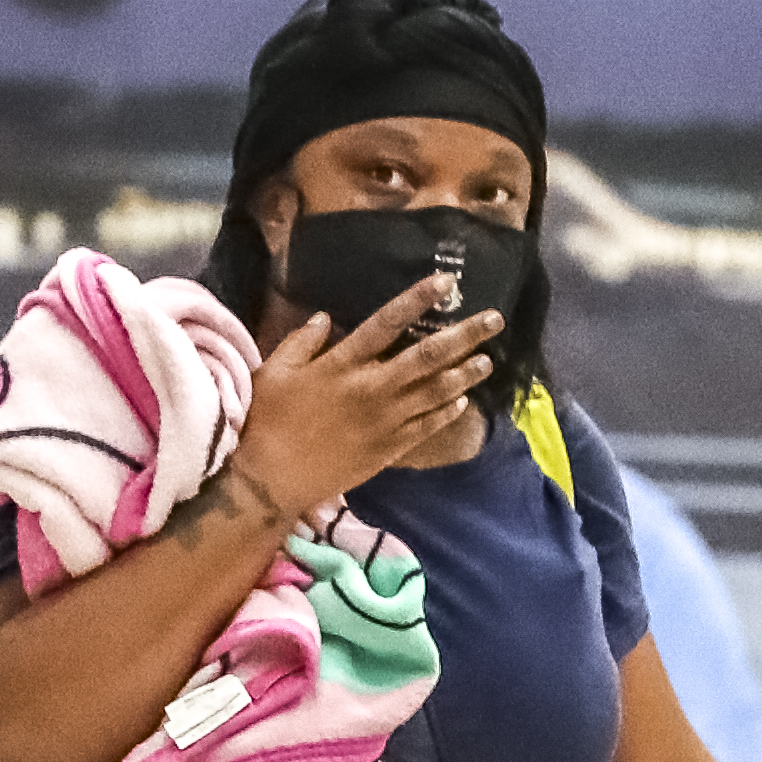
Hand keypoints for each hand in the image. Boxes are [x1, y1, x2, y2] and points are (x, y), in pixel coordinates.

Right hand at [229, 276, 504, 527]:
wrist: (271, 480)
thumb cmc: (267, 421)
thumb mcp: (274, 372)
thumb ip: (301, 342)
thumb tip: (325, 317)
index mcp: (342, 364)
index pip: (388, 322)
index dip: (418, 299)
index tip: (446, 282)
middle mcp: (371, 388)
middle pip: (428, 356)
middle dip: (465, 335)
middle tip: (494, 320)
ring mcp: (384, 420)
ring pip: (435, 392)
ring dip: (466, 374)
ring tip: (488, 361)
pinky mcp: (387, 449)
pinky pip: (426, 427)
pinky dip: (446, 412)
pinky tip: (463, 402)